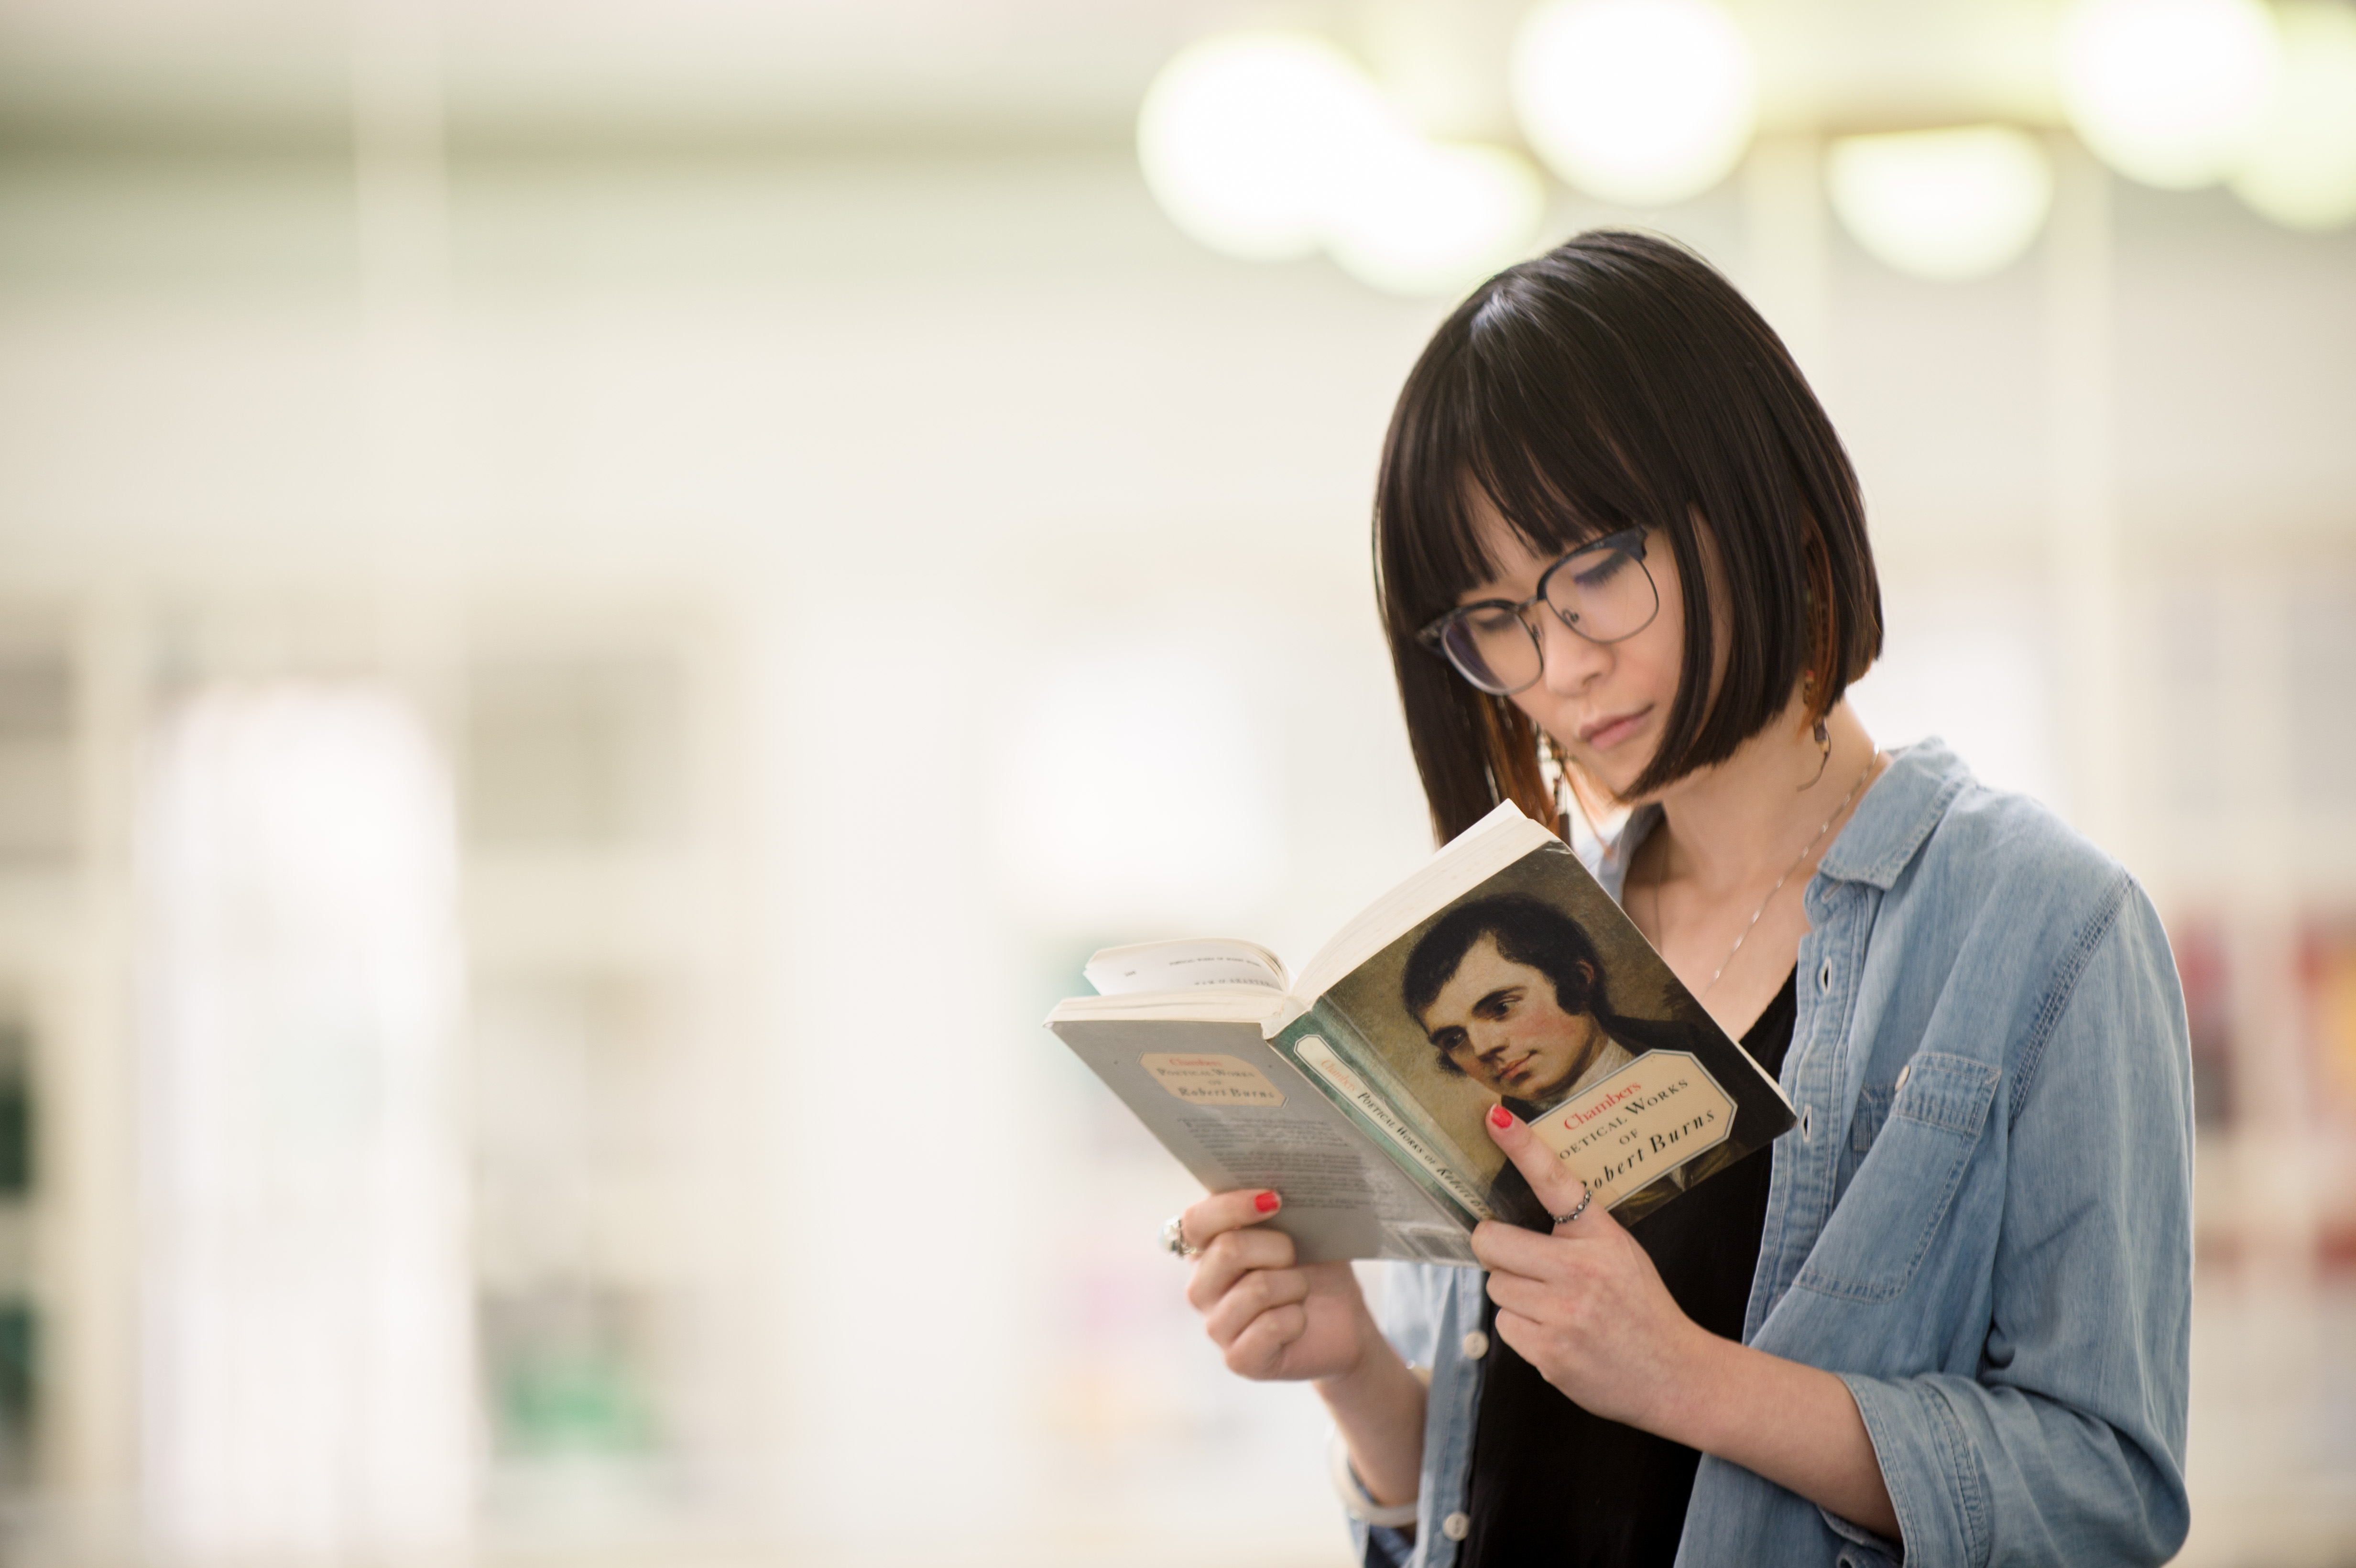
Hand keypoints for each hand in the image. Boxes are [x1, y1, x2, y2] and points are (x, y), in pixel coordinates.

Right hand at [1179, 1189, 1380, 1383]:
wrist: (1344, 1322)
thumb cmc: (1316, 1268)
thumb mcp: (1300, 1230)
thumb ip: (1274, 1207)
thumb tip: (1269, 1185)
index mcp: (1207, 1249)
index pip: (1195, 1221)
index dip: (1230, 1207)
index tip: (1274, 1199)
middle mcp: (1202, 1287)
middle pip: (1227, 1250)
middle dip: (1278, 1247)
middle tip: (1296, 1256)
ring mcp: (1216, 1326)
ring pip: (1255, 1289)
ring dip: (1294, 1285)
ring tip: (1300, 1291)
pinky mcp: (1237, 1360)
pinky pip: (1269, 1327)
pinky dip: (1297, 1318)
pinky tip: (1299, 1321)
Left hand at [1468, 1105, 1715, 1430]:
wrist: (1674, 1376)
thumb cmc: (1640, 1308)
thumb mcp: (1621, 1253)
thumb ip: (1575, 1232)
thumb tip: (1515, 1215)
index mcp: (1602, 1236)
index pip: (1555, 1182)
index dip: (1522, 1146)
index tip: (1495, 1115)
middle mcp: (1581, 1270)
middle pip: (1491, 1241)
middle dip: (1493, 1247)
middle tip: (1514, 1257)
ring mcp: (1563, 1313)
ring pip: (1495, 1286)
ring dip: (1513, 1294)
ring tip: (1552, 1305)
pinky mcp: (1549, 1351)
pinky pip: (1504, 1325)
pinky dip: (1521, 1329)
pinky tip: (1555, 1334)